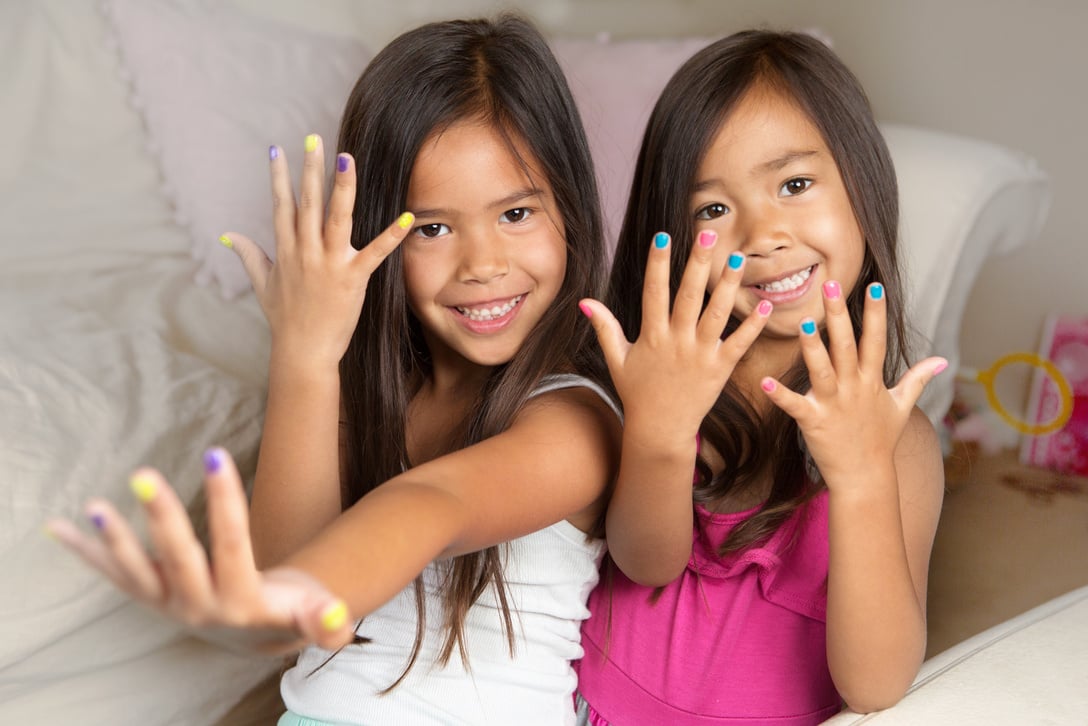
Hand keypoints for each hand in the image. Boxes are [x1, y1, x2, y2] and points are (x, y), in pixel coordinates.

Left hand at [46, 448, 355, 655]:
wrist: (249, 635)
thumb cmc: (286, 610)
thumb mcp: (309, 613)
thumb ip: (324, 620)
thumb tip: (339, 616)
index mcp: (239, 602)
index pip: (232, 545)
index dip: (224, 502)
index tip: (215, 456)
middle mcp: (196, 605)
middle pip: (177, 557)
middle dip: (160, 515)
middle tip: (141, 473)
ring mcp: (166, 603)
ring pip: (136, 572)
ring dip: (112, 542)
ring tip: (91, 509)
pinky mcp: (147, 596)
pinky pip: (114, 574)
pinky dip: (87, 552)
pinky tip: (57, 526)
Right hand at [220, 135, 411, 365]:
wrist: (303, 352)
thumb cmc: (284, 320)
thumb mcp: (262, 284)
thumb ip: (248, 255)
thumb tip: (228, 235)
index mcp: (285, 251)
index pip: (281, 205)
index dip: (278, 176)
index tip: (277, 148)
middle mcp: (305, 252)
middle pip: (307, 202)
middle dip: (310, 169)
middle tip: (314, 139)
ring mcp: (328, 263)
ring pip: (335, 217)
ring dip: (341, 187)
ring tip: (346, 158)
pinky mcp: (352, 278)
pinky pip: (374, 253)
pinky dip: (391, 235)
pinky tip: (406, 217)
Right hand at [580, 231, 769, 446]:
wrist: (660, 429)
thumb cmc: (638, 393)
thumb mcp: (617, 359)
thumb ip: (605, 328)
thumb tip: (585, 301)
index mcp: (651, 336)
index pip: (654, 292)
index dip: (657, 264)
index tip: (662, 237)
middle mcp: (676, 341)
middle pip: (688, 296)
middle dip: (697, 264)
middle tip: (708, 235)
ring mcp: (700, 355)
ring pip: (717, 314)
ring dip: (728, 286)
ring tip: (738, 260)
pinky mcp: (720, 369)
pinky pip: (739, 343)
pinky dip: (753, 325)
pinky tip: (764, 304)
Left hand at [759, 281, 946, 486]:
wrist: (866, 478)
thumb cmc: (881, 440)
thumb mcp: (902, 407)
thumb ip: (918, 379)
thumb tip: (943, 361)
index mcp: (872, 381)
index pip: (875, 340)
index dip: (875, 314)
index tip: (874, 287)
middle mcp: (853, 387)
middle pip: (846, 345)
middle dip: (838, 315)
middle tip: (829, 285)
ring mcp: (833, 404)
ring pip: (822, 370)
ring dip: (812, 348)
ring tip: (802, 324)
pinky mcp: (813, 421)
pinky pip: (794, 405)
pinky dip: (779, 394)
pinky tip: (764, 381)